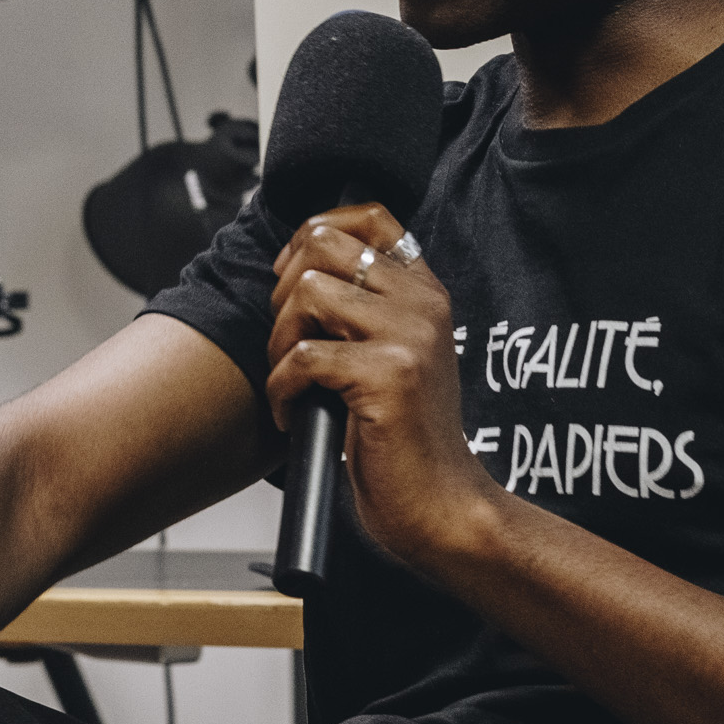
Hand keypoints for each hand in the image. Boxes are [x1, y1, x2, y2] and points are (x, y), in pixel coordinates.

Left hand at [264, 204, 498, 568]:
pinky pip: (303, 357)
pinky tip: (292, 414)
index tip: (294, 276)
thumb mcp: (396, 357)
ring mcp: (409, 336)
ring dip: (280, 342)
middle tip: (291, 340)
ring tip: (291, 381)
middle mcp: (422, 303)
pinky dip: (281, 390)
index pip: (370, 216)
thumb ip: (365, 310)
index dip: (316, 231)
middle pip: (323, 244)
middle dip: (285, 290)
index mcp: (426, 292)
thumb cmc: (408, 440)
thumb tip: (295, 268)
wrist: (443, 506)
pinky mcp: (388, 375)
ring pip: (307, 294)